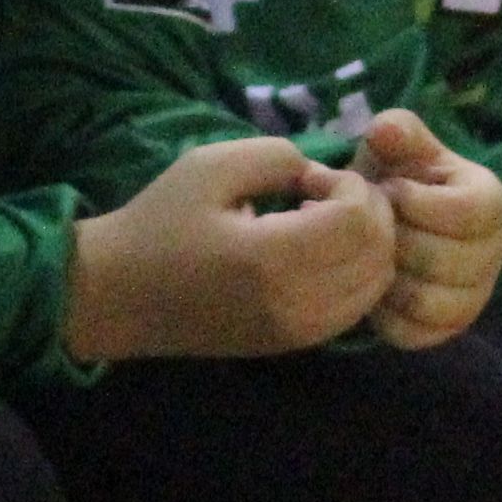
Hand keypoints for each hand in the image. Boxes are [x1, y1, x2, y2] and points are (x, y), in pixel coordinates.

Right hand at [61, 133, 396, 361]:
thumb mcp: (209, 165)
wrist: (121, 295)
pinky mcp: (296, 346)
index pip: (359, 221)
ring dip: (368, 246)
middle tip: (327, 194)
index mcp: (272, 259)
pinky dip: (357, 275)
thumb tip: (320, 175)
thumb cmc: (160, 223)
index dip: (351, 186)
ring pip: (377, 286)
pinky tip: (319, 253)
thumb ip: (276, 155)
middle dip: (369, 213)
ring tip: (324, 223)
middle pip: (380, 256)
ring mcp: (300, 333)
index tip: (309, 177)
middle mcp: (297, 305)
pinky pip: (356, 309)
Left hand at [351, 112, 501, 348]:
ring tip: (375, 254)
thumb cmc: (395, 175)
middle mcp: (495, 252)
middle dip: (395, 240)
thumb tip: (387, 131)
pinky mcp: (451, 328)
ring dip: (388, 278)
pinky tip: (376, 286)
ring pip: (428, 302)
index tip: (390, 190)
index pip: (464, 213)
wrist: (384, 218)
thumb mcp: (394, 144)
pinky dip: (385, 314)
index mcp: (490, 200)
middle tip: (376, 226)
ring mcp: (477, 295)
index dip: (415, 202)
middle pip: (441, 260)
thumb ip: (395, 130)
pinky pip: (415, 333)